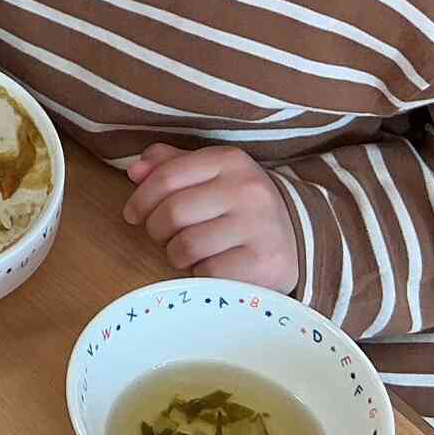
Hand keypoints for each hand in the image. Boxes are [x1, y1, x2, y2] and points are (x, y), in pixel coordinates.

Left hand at [122, 145, 300, 291]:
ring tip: (190, 252)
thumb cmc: (240, 206)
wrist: (300, 238)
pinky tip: (212, 267)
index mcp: (230, 160)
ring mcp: (259, 227)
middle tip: (164, 237)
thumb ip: (171, 166)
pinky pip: (207, 273)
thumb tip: (134, 171)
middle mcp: (247, 189)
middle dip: (157, 230)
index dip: (140, 198)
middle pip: (172, 213)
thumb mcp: (212, 175)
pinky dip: (200, 274)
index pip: (166, 176)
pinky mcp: (263, 263)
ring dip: (176, 255)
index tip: (133, 214)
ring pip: (186, 246)